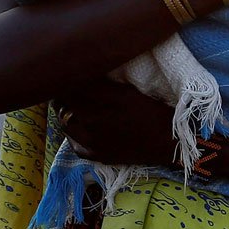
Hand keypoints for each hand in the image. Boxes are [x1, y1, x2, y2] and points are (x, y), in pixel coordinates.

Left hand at [55, 79, 175, 165]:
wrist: (167, 143)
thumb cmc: (151, 112)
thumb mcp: (127, 92)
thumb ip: (100, 85)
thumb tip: (77, 73)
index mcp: (101, 101)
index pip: (69, 86)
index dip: (65, 79)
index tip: (68, 74)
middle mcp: (93, 121)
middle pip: (61, 103)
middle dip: (62, 94)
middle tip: (69, 88)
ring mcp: (91, 141)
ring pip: (64, 121)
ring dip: (65, 112)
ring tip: (75, 107)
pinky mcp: (94, 155)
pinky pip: (72, 141)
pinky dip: (72, 132)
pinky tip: (82, 126)